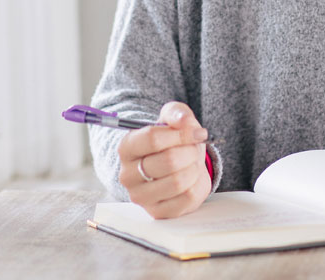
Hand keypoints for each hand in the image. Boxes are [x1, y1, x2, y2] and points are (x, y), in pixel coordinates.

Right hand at [116, 101, 210, 218]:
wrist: (177, 166)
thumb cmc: (172, 141)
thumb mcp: (173, 119)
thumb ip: (177, 113)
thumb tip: (183, 120)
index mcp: (127, 148)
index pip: (153, 138)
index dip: (180, 134)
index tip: (197, 133)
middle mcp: (127, 174)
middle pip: (168, 161)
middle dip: (190, 152)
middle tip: (194, 150)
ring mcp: (140, 196)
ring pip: (178, 181)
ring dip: (194, 169)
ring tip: (192, 164)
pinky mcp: (157, 212)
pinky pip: (187, 199)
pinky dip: (197, 186)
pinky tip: (191, 180)